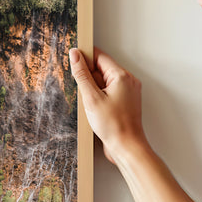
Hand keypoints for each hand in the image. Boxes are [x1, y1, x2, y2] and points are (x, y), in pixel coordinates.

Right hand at [69, 46, 146, 164]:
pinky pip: (109, 92)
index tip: (73, 60)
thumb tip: (75, 55)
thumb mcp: (91, 98)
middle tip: (84, 94)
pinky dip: (99, 97)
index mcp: (122, 76)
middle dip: (89, 78)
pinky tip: (96, 109)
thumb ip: (82, 75)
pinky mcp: (125, 101)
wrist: (126, 147)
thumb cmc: (113, 125)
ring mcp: (128, 91)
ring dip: (93, 89)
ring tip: (92, 105)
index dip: (85, 58)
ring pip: (105, 81)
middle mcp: (128, 81)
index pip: (100, 56)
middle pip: (102, 69)